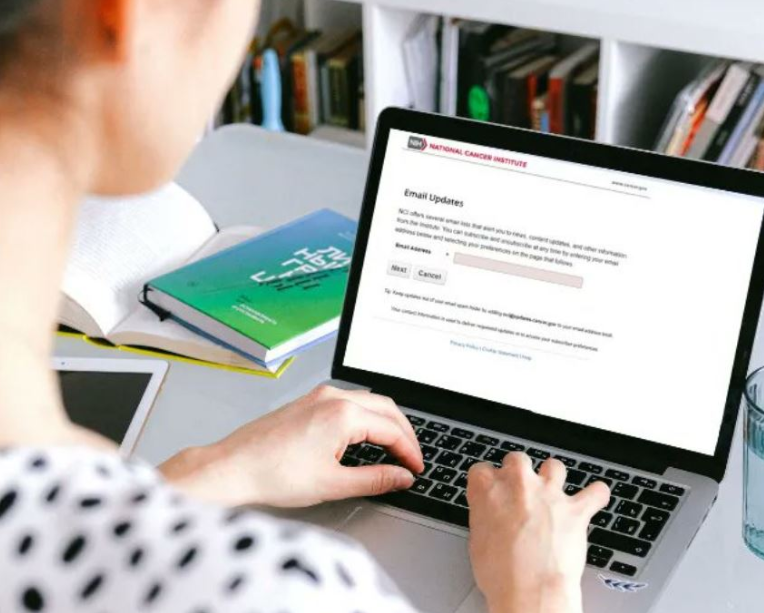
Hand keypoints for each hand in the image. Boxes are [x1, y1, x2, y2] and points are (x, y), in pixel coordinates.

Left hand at [160, 385, 423, 507]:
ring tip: (393, 447)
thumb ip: (375, 479)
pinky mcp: (308, 401)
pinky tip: (365, 436)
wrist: (233, 467)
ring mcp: (319, 396)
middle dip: (404, 433)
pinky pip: (349, 401)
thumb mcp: (333, 483)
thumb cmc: (273, 474)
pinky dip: (366, 417)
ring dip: (386, 422)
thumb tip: (401, 477)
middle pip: (386, 408)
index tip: (416, 469)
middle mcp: (333, 397)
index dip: (410, 451)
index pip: (392, 430)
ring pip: (368, 401)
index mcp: (343, 414)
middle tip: (412, 458)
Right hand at [467, 453, 608, 612]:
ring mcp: (549, 493)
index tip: (491, 489)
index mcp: (487, 490)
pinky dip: (596, 494)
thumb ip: (485, 518)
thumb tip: (490, 518)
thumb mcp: (477, 542)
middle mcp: (518, 484)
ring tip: (553, 489)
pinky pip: (595, 492)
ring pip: (554, 466)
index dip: (487, 481)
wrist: (530, 591)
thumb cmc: (501, 574)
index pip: (481, 470)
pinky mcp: (575, 509)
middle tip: (520, 489)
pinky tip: (595, 497)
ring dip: (553, 476)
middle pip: (518, 460)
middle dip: (520, 471)